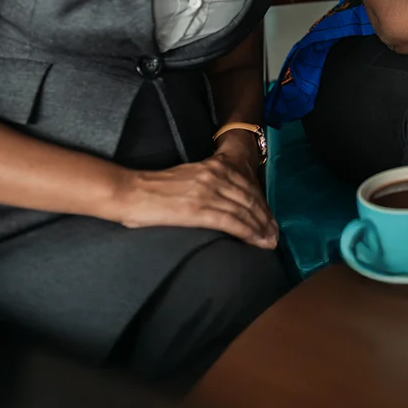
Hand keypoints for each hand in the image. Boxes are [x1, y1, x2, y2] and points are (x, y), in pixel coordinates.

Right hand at [113, 152, 277, 249]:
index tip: (270, 218)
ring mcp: (208, 192)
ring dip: (261, 227)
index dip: (261, 203)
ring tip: (270, 241)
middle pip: (250, 198)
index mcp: (213, 166)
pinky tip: (257, 240)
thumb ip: (209, 182)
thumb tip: (224, 199)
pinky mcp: (199, 209)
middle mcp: (215, 175)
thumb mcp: (189, 176)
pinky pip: (231, 221)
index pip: (247, 185)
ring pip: (244, 210)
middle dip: (265, 217)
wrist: (131, 192)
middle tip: (275, 234)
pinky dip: (248, 232)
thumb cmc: (155, 189)